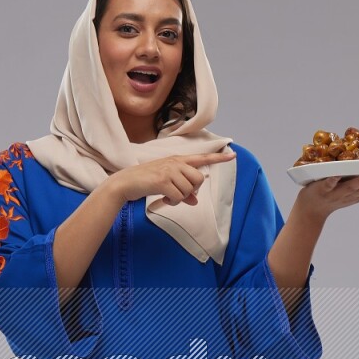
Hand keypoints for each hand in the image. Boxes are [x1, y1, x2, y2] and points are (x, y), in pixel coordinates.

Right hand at [108, 151, 236, 206]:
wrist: (126, 182)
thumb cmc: (146, 182)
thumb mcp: (166, 184)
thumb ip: (182, 191)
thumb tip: (194, 201)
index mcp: (177, 160)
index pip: (201, 158)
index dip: (217, 158)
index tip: (232, 155)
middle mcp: (175, 162)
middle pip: (198, 179)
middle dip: (192, 190)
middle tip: (178, 194)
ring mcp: (169, 170)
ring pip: (188, 190)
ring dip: (179, 199)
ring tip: (167, 197)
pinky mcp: (163, 181)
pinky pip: (178, 197)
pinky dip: (172, 202)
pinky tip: (164, 200)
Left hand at [296, 170, 358, 221]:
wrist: (309, 210)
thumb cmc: (331, 196)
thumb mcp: (349, 192)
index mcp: (356, 196)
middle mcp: (348, 196)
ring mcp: (335, 194)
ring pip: (350, 188)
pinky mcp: (321, 190)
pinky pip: (327, 185)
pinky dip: (332, 180)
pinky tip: (337, 174)